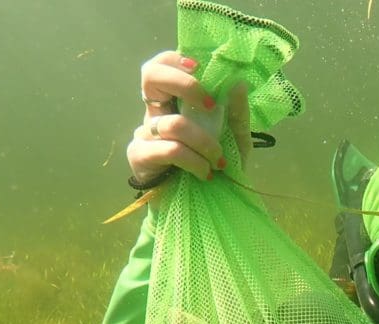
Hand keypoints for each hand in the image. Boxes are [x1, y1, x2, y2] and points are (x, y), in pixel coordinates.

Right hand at [127, 51, 252, 182]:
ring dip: (205, 143)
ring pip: (175, 124)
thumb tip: (237, 82)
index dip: (175, 60)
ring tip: (218, 161)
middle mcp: (155, 114)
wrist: (205, 208)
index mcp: (174, 104)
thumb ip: (237, 113)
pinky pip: (170, 150)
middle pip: (150, 76)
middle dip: (186, 85)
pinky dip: (195, 161)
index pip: (162, 66)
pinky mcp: (140, 157)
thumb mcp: (236, 141)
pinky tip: (206, 174)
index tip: (200, 68)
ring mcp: (144, 134)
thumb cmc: (217, 169)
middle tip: (211, 106)